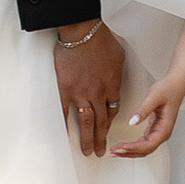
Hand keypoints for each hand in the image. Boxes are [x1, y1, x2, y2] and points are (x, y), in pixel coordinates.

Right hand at [54, 19, 127, 155]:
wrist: (81, 31)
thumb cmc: (100, 39)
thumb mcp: (118, 56)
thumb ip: (116, 73)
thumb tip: (115, 81)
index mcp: (112, 85)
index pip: (113, 110)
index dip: (109, 122)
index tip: (107, 128)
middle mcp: (98, 93)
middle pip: (101, 122)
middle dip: (100, 139)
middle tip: (100, 152)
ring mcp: (82, 93)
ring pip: (86, 122)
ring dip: (87, 139)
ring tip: (86, 151)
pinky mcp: (66, 90)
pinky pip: (66, 112)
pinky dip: (66, 125)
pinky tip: (66, 136)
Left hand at [111, 75, 184, 157]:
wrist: (175, 85)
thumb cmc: (168, 89)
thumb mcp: (154, 96)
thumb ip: (143, 110)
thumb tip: (132, 122)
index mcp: (165, 128)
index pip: (148, 145)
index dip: (134, 148)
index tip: (121, 147)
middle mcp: (162, 133)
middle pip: (145, 150)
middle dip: (128, 152)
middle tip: (113, 151)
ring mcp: (158, 132)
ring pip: (143, 149)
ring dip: (129, 151)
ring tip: (115, 151)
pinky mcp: (154, 129)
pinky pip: (142, 143)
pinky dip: (132, 146)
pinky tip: (124, 146)